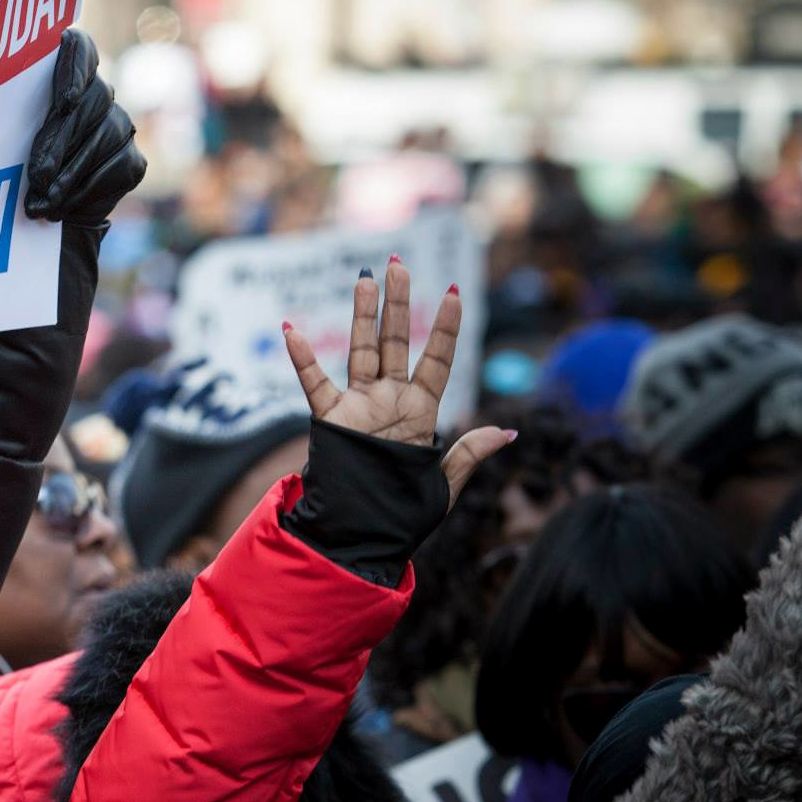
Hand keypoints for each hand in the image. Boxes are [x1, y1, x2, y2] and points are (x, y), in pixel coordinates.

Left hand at [25, 29, 145, 226]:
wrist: (55, 205)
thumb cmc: (21, 158)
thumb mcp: (12, 138)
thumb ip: (15, 125)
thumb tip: (5, 141)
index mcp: (66, 75)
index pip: (80, 49)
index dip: (77, 68)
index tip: (68, 101)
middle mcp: (100, 94)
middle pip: (90, 102)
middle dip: (61, 142)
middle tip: (37, 174)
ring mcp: (120, 126)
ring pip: (101, 141)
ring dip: (68, 175)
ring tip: (40, 202)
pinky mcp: (132, 160)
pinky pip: (111, 171)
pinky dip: (82, 192)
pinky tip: (60, 208)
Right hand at [282, 257, 510, 502]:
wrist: (362, 535)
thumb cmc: (404, 514)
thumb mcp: (444, 486)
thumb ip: (469, 454)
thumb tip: (509, 432)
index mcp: (421, 413)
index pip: (437, 362)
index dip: (445, 329)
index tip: (455, 293)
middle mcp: (389, 401)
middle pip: (395, 343)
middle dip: (398, 304)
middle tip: (398, 265)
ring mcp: (358, 407)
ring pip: (361, 351)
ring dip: (362, 315)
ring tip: (365, 278)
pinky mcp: (330, 420)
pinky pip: (314, 385)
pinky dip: (302, 359)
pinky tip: (292, 330)